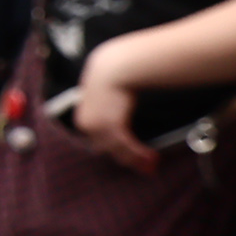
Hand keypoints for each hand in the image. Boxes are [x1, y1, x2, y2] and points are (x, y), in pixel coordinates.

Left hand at [70, 47, 156, 174]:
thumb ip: (107, 111)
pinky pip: (127, 145)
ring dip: (137, 160)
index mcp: (83, 120)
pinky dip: (139, 153)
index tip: (130, 159)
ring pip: (118, 151)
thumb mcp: (103, 97)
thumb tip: (117, 121)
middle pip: (108, 150)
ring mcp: (97, 126)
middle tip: (146, 168)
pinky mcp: (111, 125)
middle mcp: (86, 126)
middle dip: (128, 160)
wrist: (114, 67)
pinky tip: (152, 157)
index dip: (116, 152)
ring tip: (153, 165)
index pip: (98, 143)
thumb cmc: (111, 79)